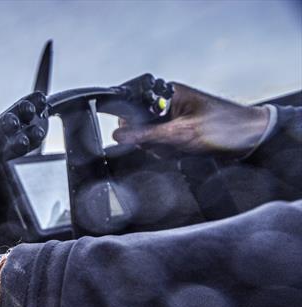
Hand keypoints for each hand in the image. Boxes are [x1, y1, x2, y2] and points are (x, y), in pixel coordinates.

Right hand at [112, 83, 269, 156]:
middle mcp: (169, 104)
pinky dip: (170, 152)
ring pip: (149, 139)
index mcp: (168, 93)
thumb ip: (146, 134)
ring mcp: (174, 120)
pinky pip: (162, 145)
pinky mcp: (179, 132)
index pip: (133, 105)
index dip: (131, 123)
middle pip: (139, 126)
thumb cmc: (224, 127)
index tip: (138, 136)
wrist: (251, 139)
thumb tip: (118, 134)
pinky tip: (185, 150)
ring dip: (162, 148)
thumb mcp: (180, 133)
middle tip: (170, 142)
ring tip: (183, 146)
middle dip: (151, 140)